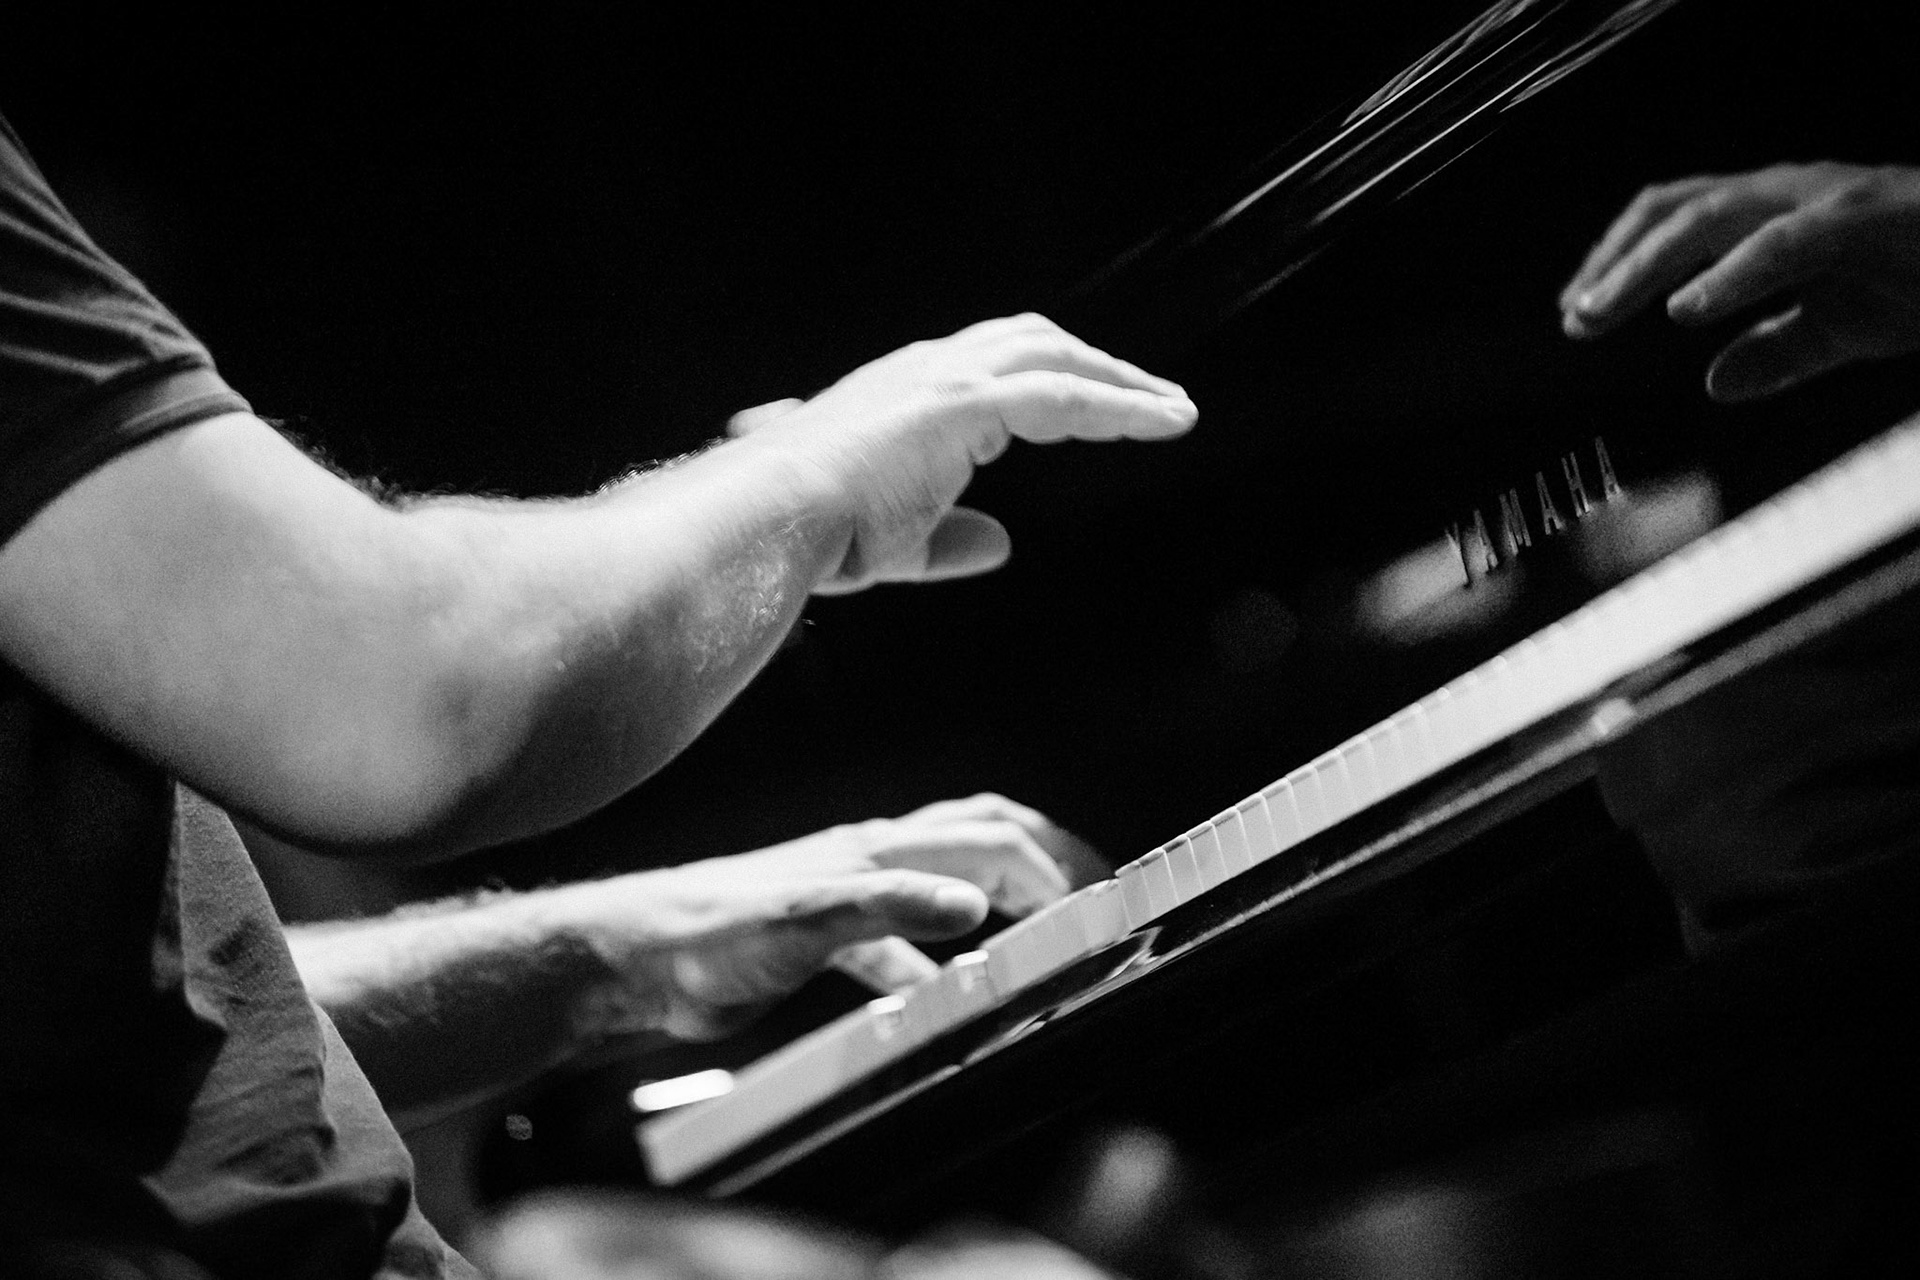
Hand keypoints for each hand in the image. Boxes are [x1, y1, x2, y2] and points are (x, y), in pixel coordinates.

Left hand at [558, 793, 1103, 1039]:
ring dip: (999, 899)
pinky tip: (946, 994)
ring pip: (944, 881)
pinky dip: (939, 961)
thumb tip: (975, 902)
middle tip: (1092, 887)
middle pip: (976, 835)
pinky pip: (901, 942)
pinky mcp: (823, 938)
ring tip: (1039, 928)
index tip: (1092, 907)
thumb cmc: (702, 935)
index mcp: (874, 849)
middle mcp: (867, 861)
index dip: (1049, 869)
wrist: (632, 965)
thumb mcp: (806, 921)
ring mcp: (847, 896)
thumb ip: (890, 907)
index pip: (989, 840)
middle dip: (1042, 854)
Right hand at [728, 314, 1195, 592]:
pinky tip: (1163, 423)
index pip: (995, 366)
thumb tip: (1003, 543)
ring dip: (1121, 380)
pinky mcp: (959, 403)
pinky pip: (1061, 395)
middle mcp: (927, 371)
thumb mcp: (896, 543)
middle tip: (1156, 400)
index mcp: (906, 393)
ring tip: (1174, 410)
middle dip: (1098, 365)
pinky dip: (1119, 406)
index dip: (1055, 380)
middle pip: (1033, 341)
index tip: (1104, 406)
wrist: (763, 521)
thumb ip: (951, 539)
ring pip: (1055, 357)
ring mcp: (942, 380)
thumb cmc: (807, 537)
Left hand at [1559, 163, 1919, 400]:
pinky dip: (1729, 273)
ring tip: (1602, 310)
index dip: (1618, 262)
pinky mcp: (1866, 215)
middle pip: (1675, 210)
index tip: (1576, 312)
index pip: (1673, 222)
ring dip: (1646, 265)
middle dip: (1614, 263)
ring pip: (1711, 216)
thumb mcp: (1843, 330)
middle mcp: (1790, 195)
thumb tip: (1717, 384)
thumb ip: (1778, 353)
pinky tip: (1688, 308)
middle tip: (1574, 316)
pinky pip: (1784, 240)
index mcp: (1776, 216)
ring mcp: (1826, 199)